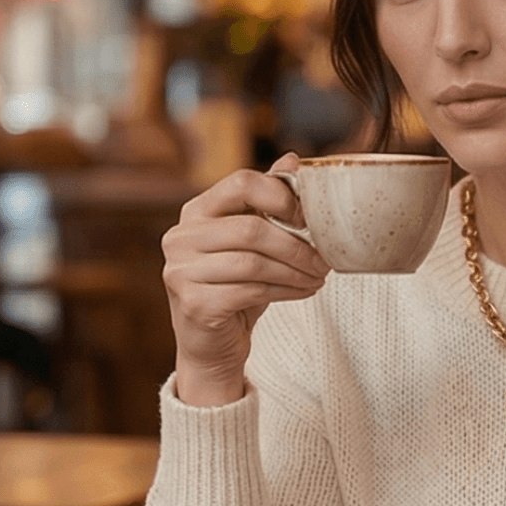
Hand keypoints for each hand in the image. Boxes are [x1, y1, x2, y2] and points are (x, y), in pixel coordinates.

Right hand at [161, 153, 329, 405]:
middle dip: (297, 246)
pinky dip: (286, 291)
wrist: (212, 345)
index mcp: (196, 211)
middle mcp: (180, 237)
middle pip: (251, 228)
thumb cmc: (238, 285)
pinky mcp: (193, 304)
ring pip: (254, 263)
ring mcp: (180, 271)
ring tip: (319, 277)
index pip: (241, 182)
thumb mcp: (255, 241)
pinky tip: (303, 292)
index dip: (281, 196)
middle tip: (325, 260)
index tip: (309, 218)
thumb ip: (269, 201)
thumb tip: (295, 160)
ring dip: (296, 271)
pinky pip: (250, 291)